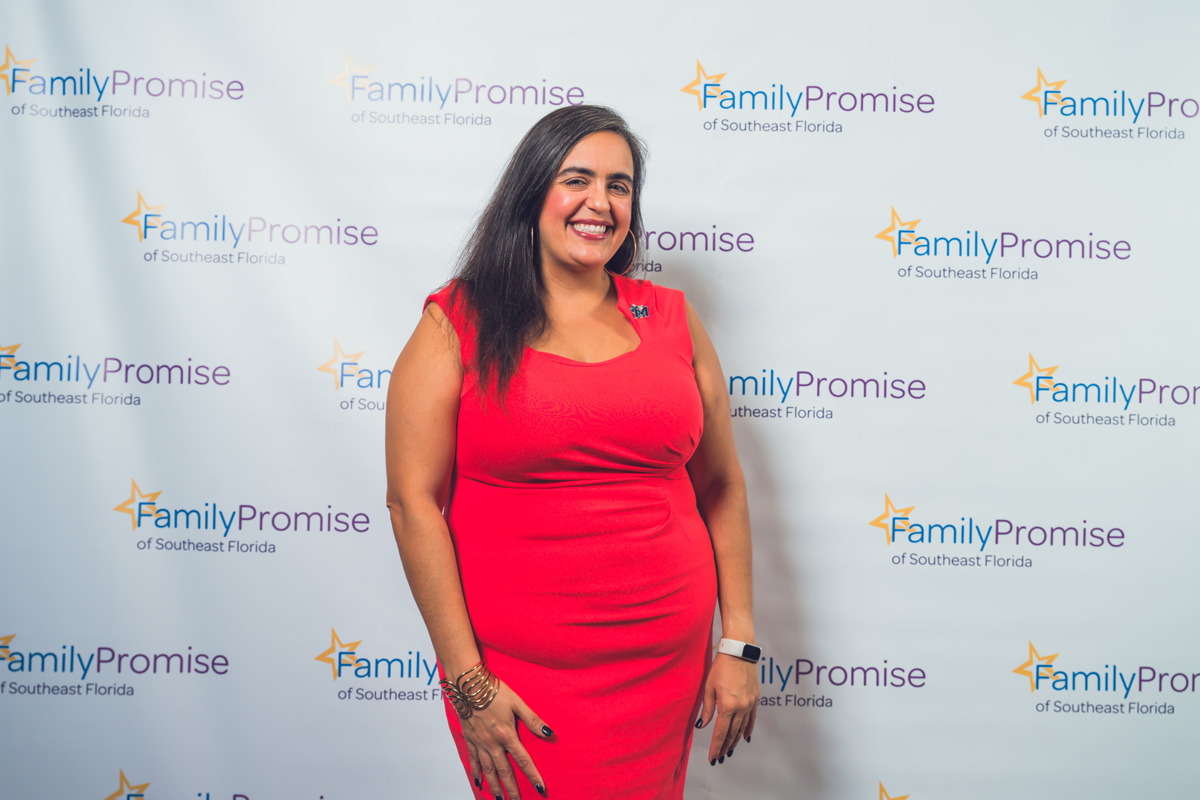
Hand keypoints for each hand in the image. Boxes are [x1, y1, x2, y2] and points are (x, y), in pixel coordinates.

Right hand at [459, 679, 553, 798]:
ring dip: (495, 786)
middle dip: (512, 789)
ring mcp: (479, 743)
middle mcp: (492, 743)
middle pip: (504, 771)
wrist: (468, 685)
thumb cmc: (495, 691)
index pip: (523, 760)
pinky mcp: (469, 739)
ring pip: (489, 770)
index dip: (532, 775)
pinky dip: (476, 773)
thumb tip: (549, 733)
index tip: (540, 789)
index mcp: (506, 734)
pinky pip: (473, 760)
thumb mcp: (517, 702)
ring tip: (501, 799)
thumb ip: (532, 719)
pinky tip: (479, 783)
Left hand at [696, 653, 758, 764]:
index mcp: (727, 706)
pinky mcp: (755, 699)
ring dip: (735, 741)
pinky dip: (748, 729)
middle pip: (732, 733)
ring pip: (742, 728)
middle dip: (724, 747)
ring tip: (729, 751)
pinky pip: (752, 719)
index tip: (712, 758)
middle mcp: (740, 708)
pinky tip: (745, 737)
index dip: (716, 746)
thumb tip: (702, 725)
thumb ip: (707, 708)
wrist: (739, 652)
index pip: (720, 733)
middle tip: (719, 757)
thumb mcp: (709, 687)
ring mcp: (749, 704)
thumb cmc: (721, 667)